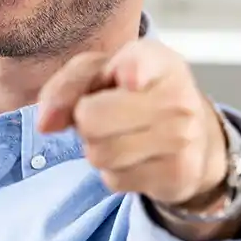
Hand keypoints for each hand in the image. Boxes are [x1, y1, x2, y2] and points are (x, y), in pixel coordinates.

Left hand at [37, 39, 228, 207]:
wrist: (194, 133)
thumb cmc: (136, 93)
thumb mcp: (99, 72)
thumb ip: (66, 86)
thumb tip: (46, 124)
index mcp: (157, 59)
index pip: (138, 65)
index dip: (131, 72)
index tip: (130, 80)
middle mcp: (177, 97)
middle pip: (91, 119)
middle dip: (85, 120)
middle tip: (104, 113)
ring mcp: (183, 139)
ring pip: (99, 154)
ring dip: (97, 148)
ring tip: (120, 134)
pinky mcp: (178, 175)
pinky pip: (115, 180)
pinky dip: (115, 171)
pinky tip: (135, 156)